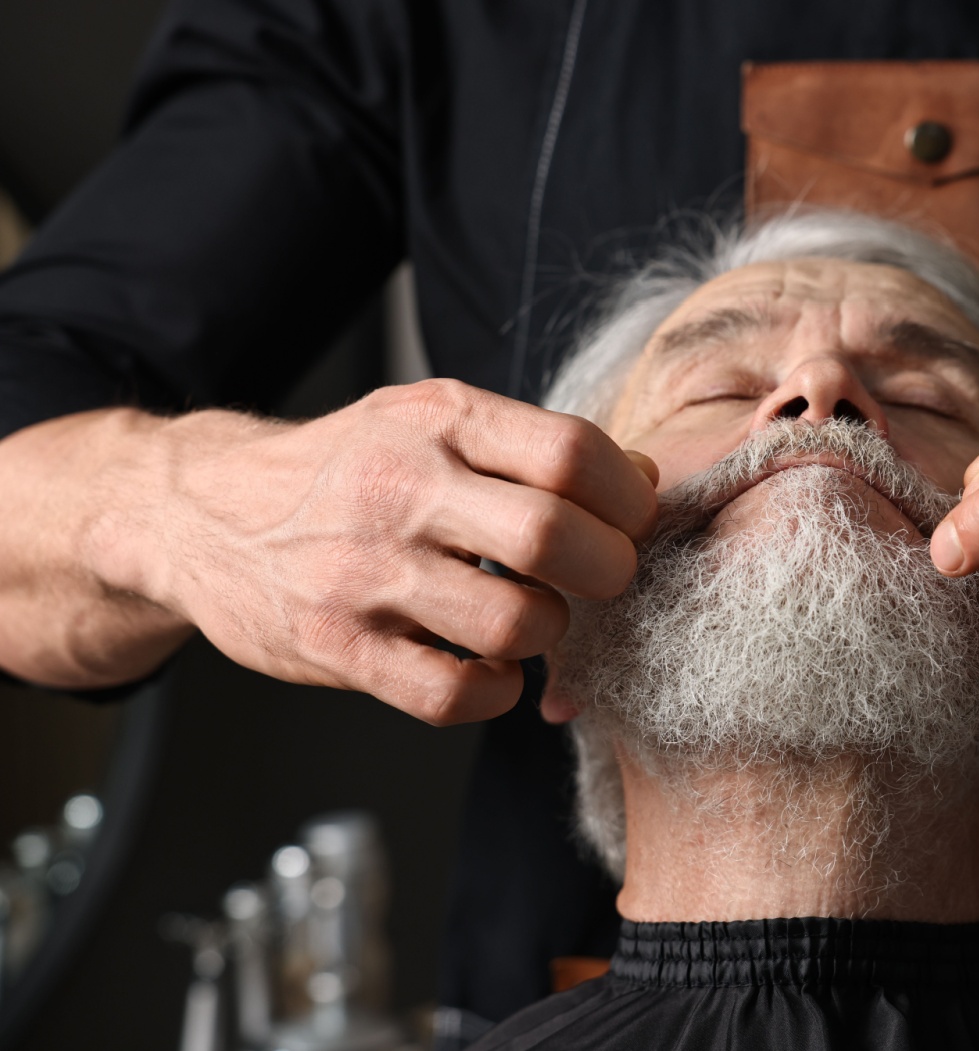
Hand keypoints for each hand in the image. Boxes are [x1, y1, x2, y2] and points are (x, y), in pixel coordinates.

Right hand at [106, 379, 657, 723]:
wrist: (200, 511)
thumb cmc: (342, 469)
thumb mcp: (427, 422)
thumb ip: (529, 448)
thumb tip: (642, 482)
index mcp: (435, 421)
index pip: (571, 452)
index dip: (626, 497)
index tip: (629, 519)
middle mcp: (399, 488)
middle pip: (554, 538)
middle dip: (607, 570)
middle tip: (599, 577)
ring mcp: (364, 572)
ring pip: (516, 623)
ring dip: (551, 633)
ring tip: (533, 619)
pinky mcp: (337, 647)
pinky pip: (456, 694)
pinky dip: (498, 690)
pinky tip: (491, 668)